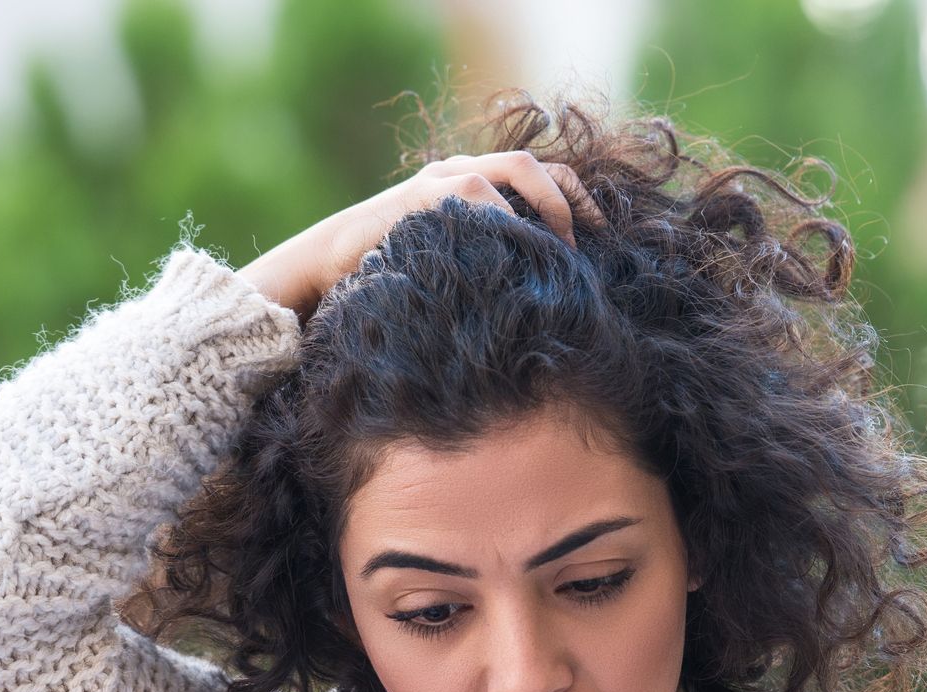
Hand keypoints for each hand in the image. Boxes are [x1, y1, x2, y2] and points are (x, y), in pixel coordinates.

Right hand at [242, 149, 606, 324]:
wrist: (327, 264)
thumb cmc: (391, 272)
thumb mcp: (449, 260)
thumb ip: (486, 257)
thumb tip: (538, 292)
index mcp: (469, 182)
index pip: (538, 172)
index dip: (575, 197)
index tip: (600, 233)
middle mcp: (457, 171)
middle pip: (531, 164)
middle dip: (565, 202)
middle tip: (580, 246)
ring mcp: (439, 179)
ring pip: (508, 174)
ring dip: (538, 213)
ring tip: (550, 255)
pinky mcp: (422, 196)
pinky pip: (477, 199)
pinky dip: (503, 226)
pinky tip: (513, 260)